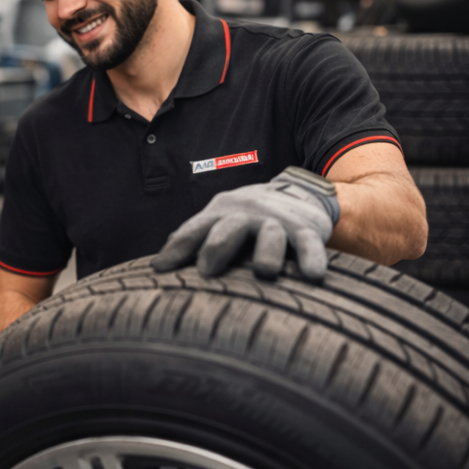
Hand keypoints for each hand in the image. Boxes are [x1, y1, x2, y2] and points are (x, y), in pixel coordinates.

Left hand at [151, 167, 340, 280]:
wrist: (297, 192)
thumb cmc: (245, 219)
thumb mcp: (218, 222)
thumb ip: (192, 241)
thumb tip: (155, 268)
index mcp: (219, 214)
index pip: (194, 230)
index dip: (177, 248)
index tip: (161, 269)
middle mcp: (246, 215)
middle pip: (228, 228)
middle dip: (217, 247)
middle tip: (206, 271)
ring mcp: (276, 222)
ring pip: (270, 235)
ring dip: (267, 253)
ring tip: (264, 273)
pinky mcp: (306, 230)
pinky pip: (309, 244)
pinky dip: (312, 258)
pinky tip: (312, 276)